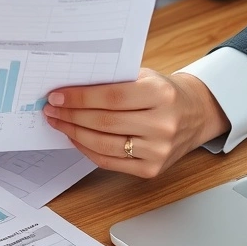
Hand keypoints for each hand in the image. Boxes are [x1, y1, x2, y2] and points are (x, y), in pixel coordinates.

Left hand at [41, 69, 230, 178]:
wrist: (195, 115)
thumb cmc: (163, 93)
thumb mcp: (145, 76)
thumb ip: (114, 80)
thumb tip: (70, 88)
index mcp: (161, 94)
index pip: (111, 97)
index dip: (79, 98)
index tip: (57, 96)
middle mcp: (162, 124)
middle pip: (104, 122)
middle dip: (71, 115)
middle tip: (51, 109)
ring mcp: (158, 150)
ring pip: (103, 144)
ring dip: (73, 133)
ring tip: (58, 122)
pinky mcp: (152, 169)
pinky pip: (109, 161)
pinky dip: (86, 149)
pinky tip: (75, 137)